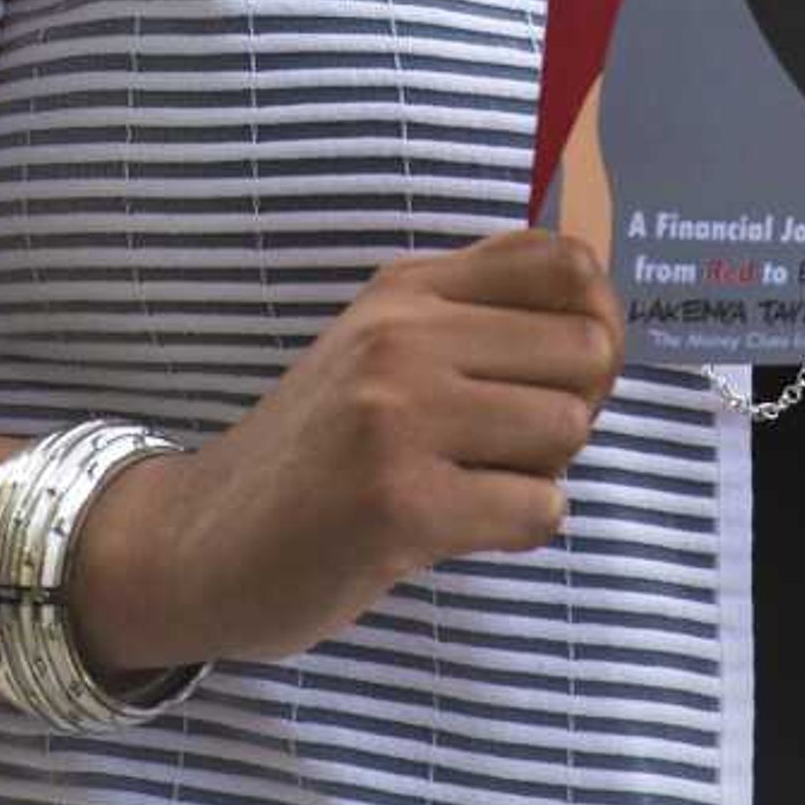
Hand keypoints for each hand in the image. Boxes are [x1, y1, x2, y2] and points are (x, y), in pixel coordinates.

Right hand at [72, 229, 623, 672]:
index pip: (562, 263)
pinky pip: (538, 508)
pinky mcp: (397, 504)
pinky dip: (517, 529)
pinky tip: (456, 528)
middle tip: (512, 446)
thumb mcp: (382, 346)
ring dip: (540, 473)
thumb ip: (473, 315)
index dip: (594, 321)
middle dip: (573, 409)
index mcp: (408, 287)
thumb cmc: (316, 450)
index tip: (560, 372)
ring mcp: (397, 415)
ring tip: (472, 484)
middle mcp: (403, 333)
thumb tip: (604, 321)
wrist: (201, 540)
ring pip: (568, 429)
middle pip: (586, 351)